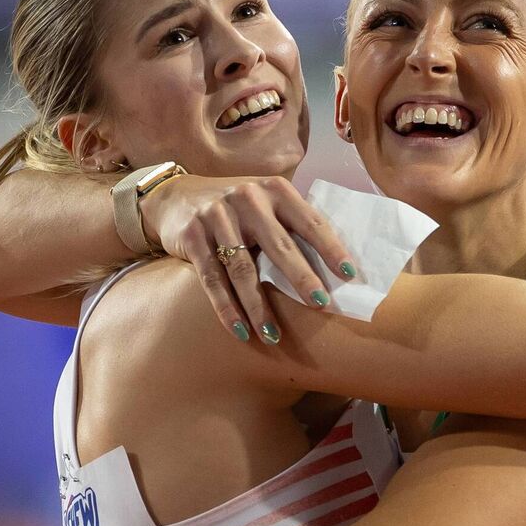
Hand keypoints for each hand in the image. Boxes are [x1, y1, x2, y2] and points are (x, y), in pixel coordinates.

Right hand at [140, 174, 356, 343]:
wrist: (176, 196)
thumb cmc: (237, 209)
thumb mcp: (265, 203)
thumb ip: (292, 223)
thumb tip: (338, 265)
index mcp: (275, 190)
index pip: (310, 221)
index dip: (331, 248)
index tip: (350, 275)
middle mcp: (247, 198)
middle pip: (280, 246)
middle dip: (302, 278)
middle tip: (321, 305)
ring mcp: (217, 216)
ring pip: (243, 269)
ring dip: (259, 307)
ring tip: (274, 336)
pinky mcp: (192, 236)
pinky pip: (212, 279)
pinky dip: (226, 309)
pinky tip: (240, 331)